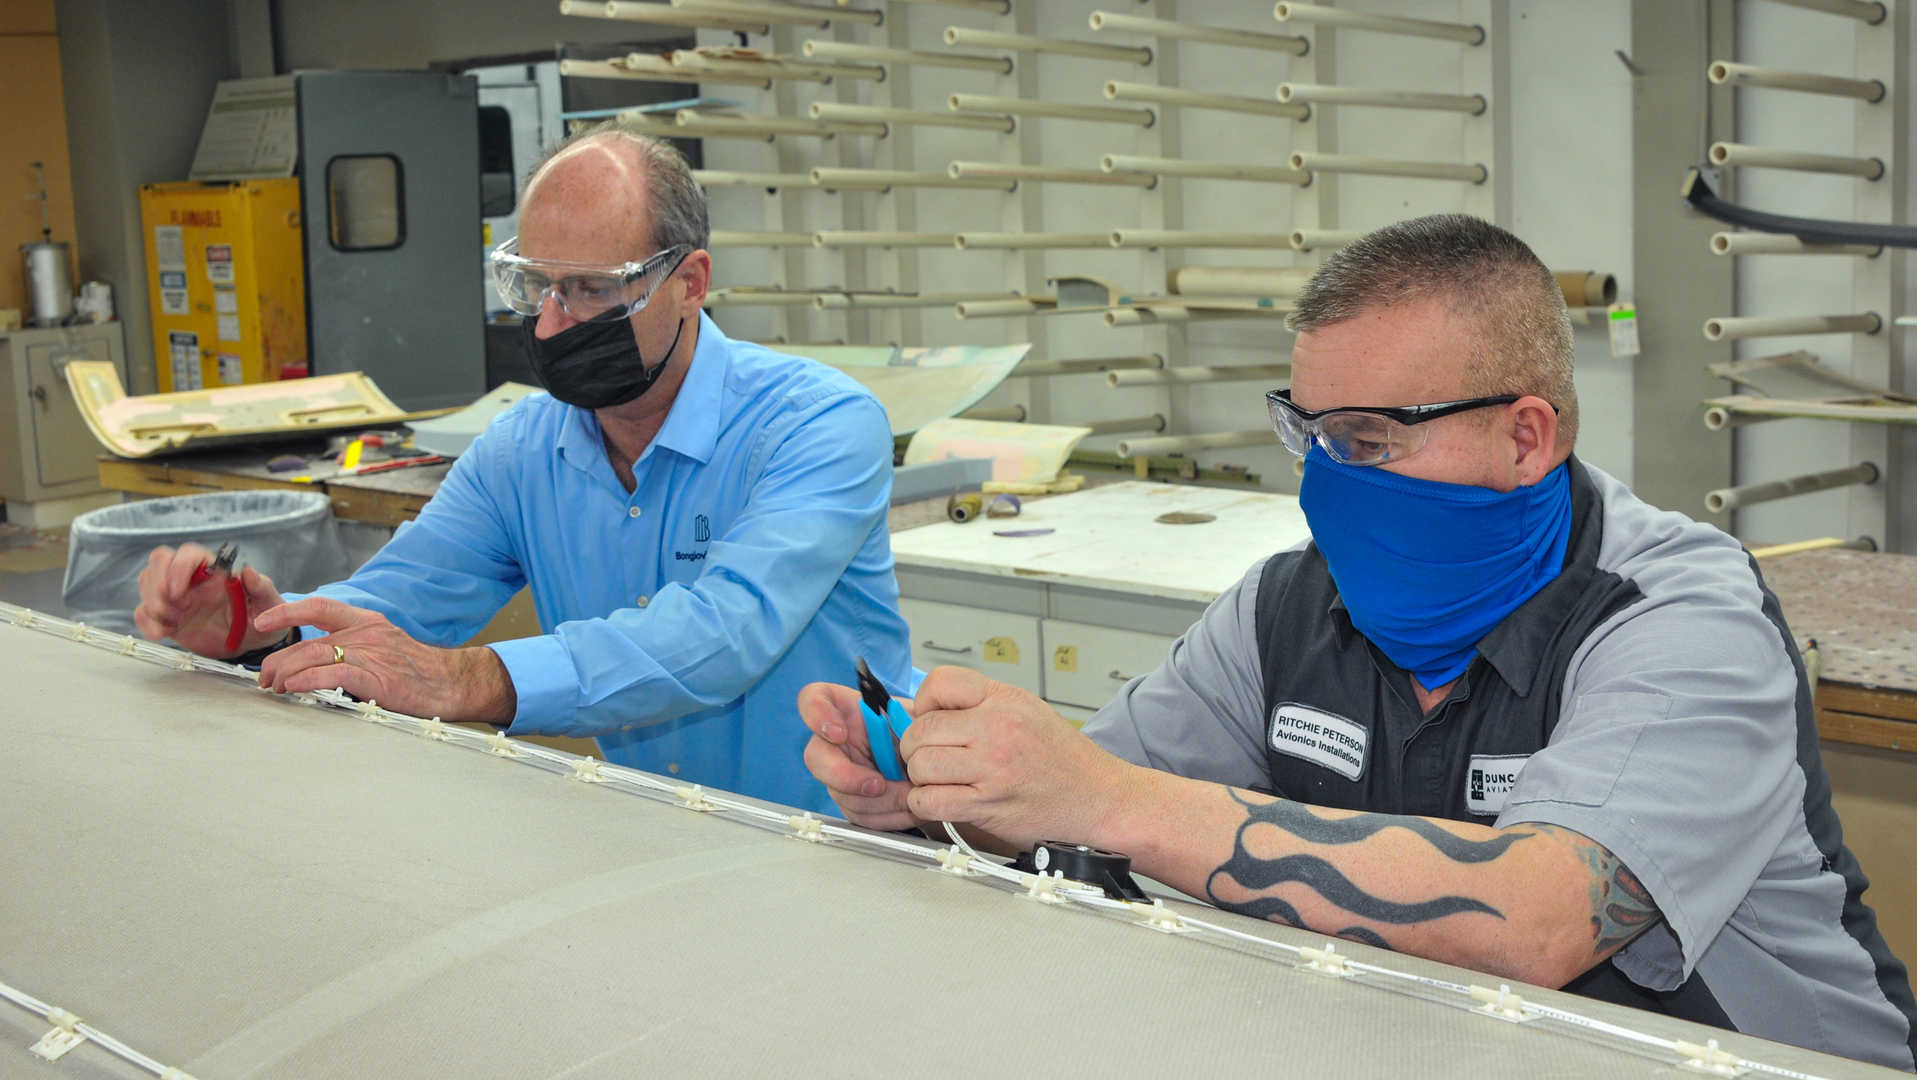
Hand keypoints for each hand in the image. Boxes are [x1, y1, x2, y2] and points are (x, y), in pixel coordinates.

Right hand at [135, 543, 288, 657]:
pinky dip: (148, 624)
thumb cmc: (260, 616)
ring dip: (154, 604)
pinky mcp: (166, 617)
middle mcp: (191, 579)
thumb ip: (261, 587)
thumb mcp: (267, 603)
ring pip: (147, 584)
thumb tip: (248, 572)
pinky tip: (165, 633)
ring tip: (175, 621)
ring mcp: (176, 597)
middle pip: (158, 562)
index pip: (187, 554)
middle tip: (173, 607)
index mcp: (214, 570)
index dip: (177, 568)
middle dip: (158, 583)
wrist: (251, 643)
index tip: (178, 592)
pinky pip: (143, 613)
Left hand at [254, 597, 515, 722]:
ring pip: (313, 656)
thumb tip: (319, 661)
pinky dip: (306, 680)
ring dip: (286, 672)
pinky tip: (294, 688)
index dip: (287, 611)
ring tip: (275, 686)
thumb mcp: (386, 647)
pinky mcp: (375, 677)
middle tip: (266, 677)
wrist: (454, 683)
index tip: (264, 621)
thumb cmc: (420, 672)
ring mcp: (371, 654)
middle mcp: (367, 634)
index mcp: (368, 622)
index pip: (320, 607)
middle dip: (279, 660)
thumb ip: (355, 648)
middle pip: (309, 641)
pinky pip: (330, 674)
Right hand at [799, 681, 926, 831]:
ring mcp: (839, 773)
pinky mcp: (852, 800)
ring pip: (841, 795)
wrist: (926, 755)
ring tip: (910, 796)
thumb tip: (912, 735)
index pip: (812, 700)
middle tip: (879, 784)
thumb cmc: (916, 728)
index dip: (818, 716)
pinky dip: (886, 816)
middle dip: (848, 777)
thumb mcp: (916, 717)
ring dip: (879, 802)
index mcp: (845, 707)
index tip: (840, 733)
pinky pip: (860, 816)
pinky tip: (908, 809)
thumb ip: (906, 721)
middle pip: (816, 758)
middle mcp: (833, 741)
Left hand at [901, 667, 1137, 849]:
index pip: (939, 683)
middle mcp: (997, 729)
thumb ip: (975, 706)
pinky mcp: (987, 806)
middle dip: (914, 747)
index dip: (923, 703)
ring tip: (940, 780)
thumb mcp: (1027, 712)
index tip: (927, 719)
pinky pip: (930, 802)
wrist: (1101, 798)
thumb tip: (916, 708)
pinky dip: (926, 804)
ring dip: (920, 778)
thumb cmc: (1066, 760)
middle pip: (921, 730)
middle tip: (927, 756)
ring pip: (920, 766)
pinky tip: (943, 800)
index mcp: (1005, 699)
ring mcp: (992, 768)